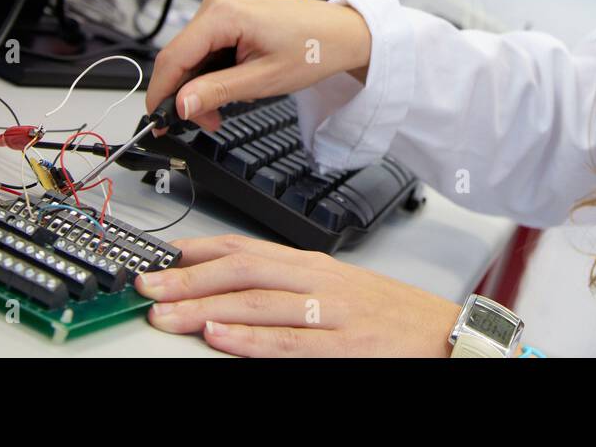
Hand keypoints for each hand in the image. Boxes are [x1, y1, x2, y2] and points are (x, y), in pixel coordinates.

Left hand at [135, 235, 462, 356]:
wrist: (448, 334)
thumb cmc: (393, 315)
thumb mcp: (342, 287)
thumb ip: (295, 283)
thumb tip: (240, 286)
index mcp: (317, 265)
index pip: (250, 248)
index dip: (201, 251)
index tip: (162, 257)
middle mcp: (321, 281)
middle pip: (245, 270)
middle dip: (190, 278)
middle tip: (147, 286)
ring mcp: (333, 313)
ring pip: (260, 302)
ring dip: (207, 307)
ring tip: (167, 313)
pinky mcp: (346, 347)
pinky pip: (291, 341)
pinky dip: (251, 339)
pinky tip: (220, 336)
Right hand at [146, 0, 372, 131]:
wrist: (342, 33)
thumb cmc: (315, 47)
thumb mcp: (263, 80)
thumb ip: (216, 92)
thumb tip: (180, 105)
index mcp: (223, 12)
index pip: (173, 57)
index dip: (161, 93)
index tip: (158, 121)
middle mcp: (218, 1)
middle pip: (180, 56)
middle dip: (187, 93)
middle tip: (206, 121)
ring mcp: (223, 3)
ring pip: (192, 53)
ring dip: (201, 83)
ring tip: (228, 104)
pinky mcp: (230, 11)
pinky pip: (206, 44)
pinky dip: (212, 69)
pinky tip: (232, 82)